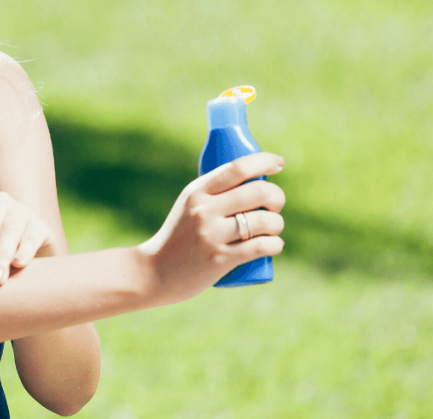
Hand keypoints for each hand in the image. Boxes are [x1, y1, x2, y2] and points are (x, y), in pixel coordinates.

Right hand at [138, 152, 286, 304]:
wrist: (154, 272)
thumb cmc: (179, 236)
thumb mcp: (189, 206)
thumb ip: (214, 193)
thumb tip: (254, 179)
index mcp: (197, 192)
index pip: (237, 168)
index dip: (264, 161)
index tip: (278, 163)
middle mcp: (204, 210)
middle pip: (258, 192)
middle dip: (277, 197)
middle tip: (274, 206)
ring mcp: (212, 235)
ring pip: (264, 221)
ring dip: (277, 224)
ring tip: (272, 229)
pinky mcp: (220, 259)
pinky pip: (262, 246)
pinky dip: (275, 244)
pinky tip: (274, 245)